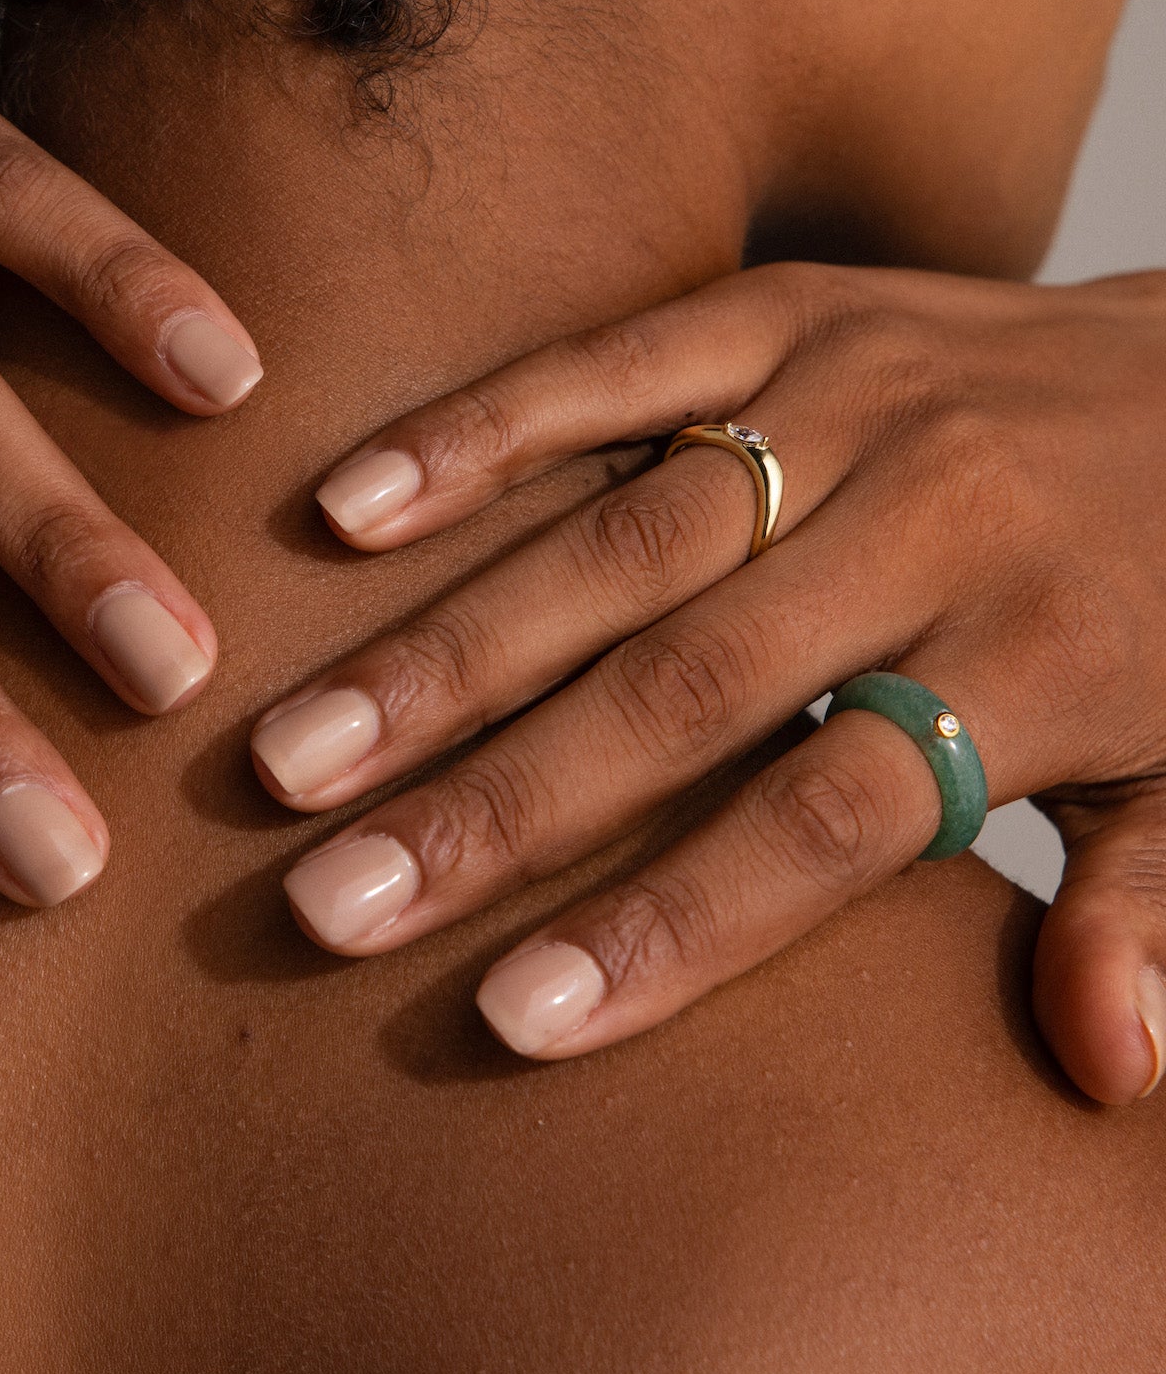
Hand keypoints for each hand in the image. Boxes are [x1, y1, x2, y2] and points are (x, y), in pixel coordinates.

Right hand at [253, 262, 1165, 1102]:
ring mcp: (847, 396)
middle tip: (329, 897)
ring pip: (612, 540)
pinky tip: (345, 509)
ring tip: (294, 746)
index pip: (827, 816)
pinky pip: (610, 367)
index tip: (514, 1016)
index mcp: (1044, 655)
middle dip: (496, 804)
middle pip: (684, 686)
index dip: (671, 921)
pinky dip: (474, 436)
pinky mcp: (785, 310)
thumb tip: (1103, 1063)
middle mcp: (932, 520)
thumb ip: (1159, 902)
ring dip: (443, 650)